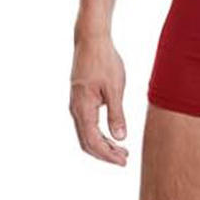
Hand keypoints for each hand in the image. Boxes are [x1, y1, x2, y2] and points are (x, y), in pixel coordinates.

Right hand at [69, 33, 128, 165]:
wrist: (91, 39)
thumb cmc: (104, 60)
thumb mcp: (115, 87)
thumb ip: (116, 114)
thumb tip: (120, 138)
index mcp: (82, 109)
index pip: (93, 142)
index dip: (108, 155)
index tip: (123, 161)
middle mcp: (75, 109)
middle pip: (87, 142)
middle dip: (105, 153)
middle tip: (124, 158)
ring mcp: (76, 104)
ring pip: (86, 133)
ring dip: (102, 144)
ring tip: (120, 148)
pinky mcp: (79, 97)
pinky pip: (86, 123)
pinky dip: (98, 132)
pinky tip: (111, 131)